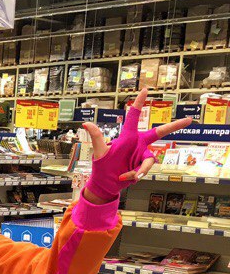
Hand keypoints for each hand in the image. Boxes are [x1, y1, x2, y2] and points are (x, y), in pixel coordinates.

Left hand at [82, 88, 192, 203]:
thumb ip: (96, 137)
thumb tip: (85, 123)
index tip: (145, 89)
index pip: (134, 116)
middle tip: (189, 120)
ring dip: (139, 169)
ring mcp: (141, 155)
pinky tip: (126, 178)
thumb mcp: (99, 152)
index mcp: (127, 136)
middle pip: (159, 132)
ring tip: (126, 176)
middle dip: (174, 126)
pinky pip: (144, 169)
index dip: (139, 103)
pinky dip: (135, 175)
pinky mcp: (142, 166)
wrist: (106, 184)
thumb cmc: (102, 166)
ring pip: (149, 159)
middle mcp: (137, 144)